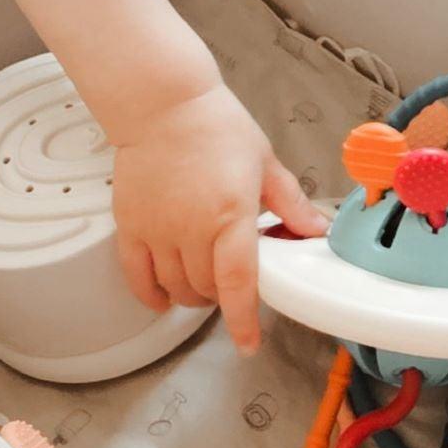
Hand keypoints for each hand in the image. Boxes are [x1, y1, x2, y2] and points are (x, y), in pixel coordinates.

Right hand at [110, 84, 327, 353]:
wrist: (164, 104)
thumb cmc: (217, 126)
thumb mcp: (265, 163)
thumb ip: (291, 204)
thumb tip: (317, 230)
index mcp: (231, 213)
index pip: (238, 282)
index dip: (243, 320)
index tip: (248, 343)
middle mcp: (192, 228)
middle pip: (207, 290)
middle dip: (224, 297)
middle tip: (234, 282)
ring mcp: (158, 230)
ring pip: (175, 288)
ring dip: (193, 295)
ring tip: (206, 280)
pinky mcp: (131, 226)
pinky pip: (138, 278)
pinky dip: (152, 295)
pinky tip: (165, 295)